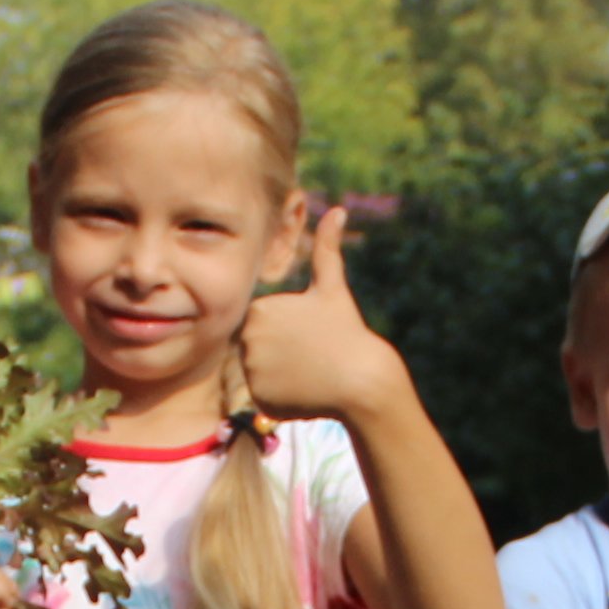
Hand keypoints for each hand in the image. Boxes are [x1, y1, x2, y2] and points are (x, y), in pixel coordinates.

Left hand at [235, 202, 405, 428]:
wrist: (361, 381)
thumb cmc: (347, 331)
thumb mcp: (332, 287)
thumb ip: (326, 248)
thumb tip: (337, 209)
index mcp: (258, 310)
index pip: (264, 324)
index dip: (290, 330)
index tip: (310, 335)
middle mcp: (247, 340)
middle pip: (259, 348)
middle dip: (283, 353)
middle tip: (312, 355)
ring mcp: (252, 371)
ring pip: (264, 373)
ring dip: (284, 374)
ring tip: (311, 372)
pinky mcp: (260, 398)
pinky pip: (267, 397)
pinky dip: (283, 397)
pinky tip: (306, 392)